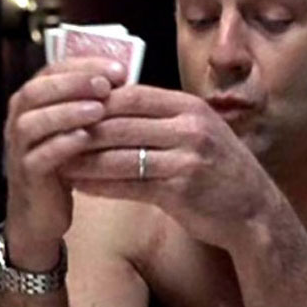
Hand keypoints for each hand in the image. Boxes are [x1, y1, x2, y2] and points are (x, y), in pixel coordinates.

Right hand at [3, 57, 125, 268]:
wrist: (41, 212)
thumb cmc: (63, 163)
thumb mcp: (73, 128)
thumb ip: (88, 102)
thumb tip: (124, 77)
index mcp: (31, 102)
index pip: (52, 70)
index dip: (84, 65)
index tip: (118, 68)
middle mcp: (18, 119)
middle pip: (37, 91)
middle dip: (73, 84)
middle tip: (105, 85)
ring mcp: (18, 148)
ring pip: (33, 123)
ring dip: (66, 112)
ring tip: (98, 109)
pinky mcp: (26, 174)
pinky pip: (39, 156)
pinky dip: (61, 145)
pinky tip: (85, 139)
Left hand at [61, 85, 278, 249]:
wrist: (255, 210)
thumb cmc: (218, 169)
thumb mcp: (198, 131)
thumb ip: (161, 118)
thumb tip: (111, 103)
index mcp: (189, 107)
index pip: (133, 95)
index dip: (97, 101)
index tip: (68, 107)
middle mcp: (189, 129)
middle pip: (122, 124)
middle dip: (83, 130)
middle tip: (51, 134)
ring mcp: (186, 160)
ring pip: (121, 156)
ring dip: (86, 161)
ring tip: (58, 162)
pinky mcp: (181, 191)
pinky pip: (130, 186)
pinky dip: (101, 186)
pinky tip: (81, 187)